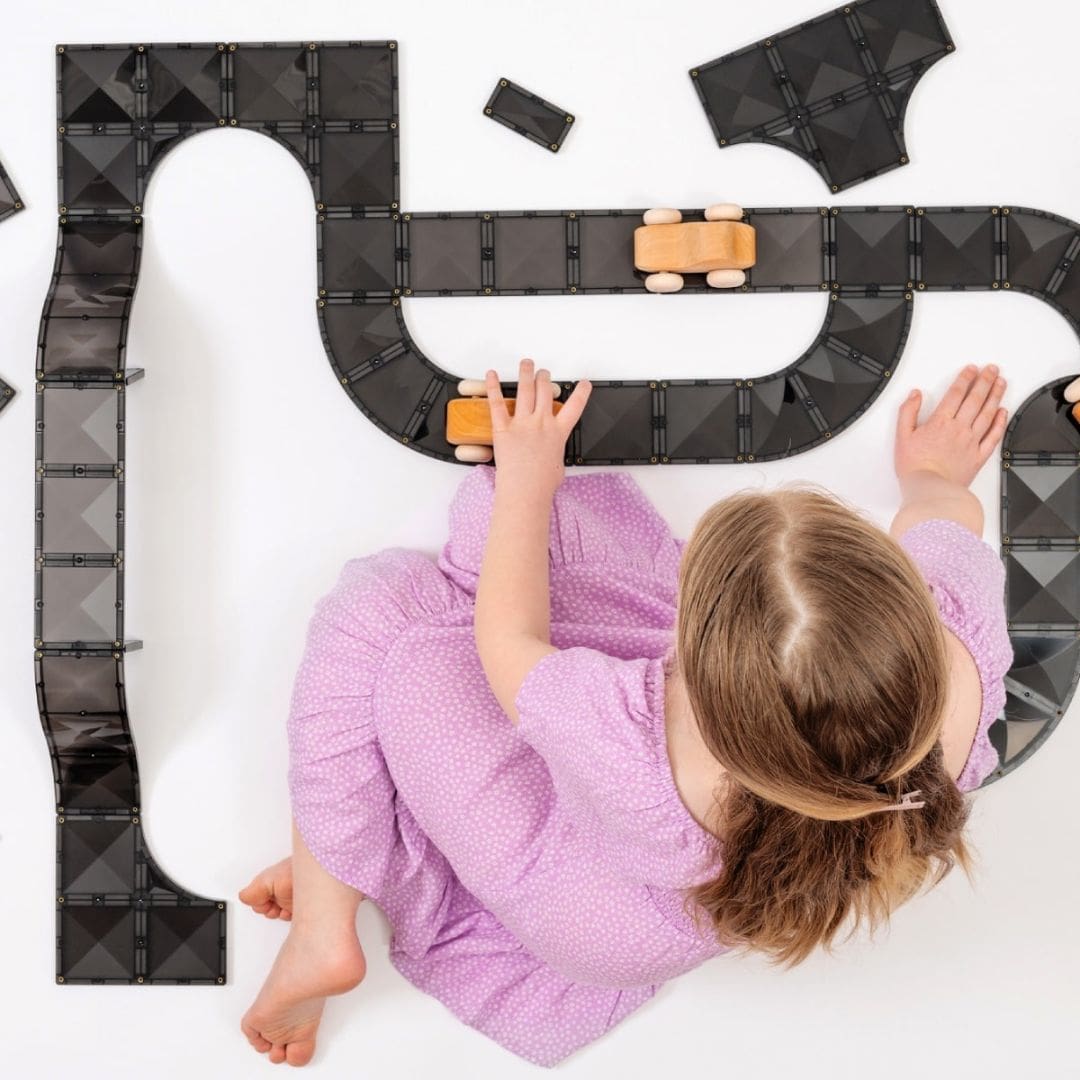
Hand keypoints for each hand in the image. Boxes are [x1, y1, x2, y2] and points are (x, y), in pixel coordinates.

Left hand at [485, 359, 591, 497]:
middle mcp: (541, 423)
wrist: (526, 491)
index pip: (575, 406)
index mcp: (558, 432)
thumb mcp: (558, 467)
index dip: (581, 392)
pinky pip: (496, 403)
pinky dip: (493, 387)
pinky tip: (491, 374)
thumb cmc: (542, 485)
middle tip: (543, 373)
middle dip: (545, 378)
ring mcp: (522, 423)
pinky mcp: (503, 429)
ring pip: (525, 390)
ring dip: (526, 374)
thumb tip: (550, 455)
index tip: (584, 383)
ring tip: (526, 364)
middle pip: (545, 391)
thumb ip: (555, 453)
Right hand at [895, 363, 1007, 487]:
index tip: (971, 369)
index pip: (956, 394)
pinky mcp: (979, 456)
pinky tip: (1003, 412)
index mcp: (941, 422)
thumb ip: (907, 412)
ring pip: (988, 413)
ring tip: (1001, 383)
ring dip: (996, 396)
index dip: (965, 379)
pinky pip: (993, 436)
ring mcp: (972, 442)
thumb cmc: (915, 467)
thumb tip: (914, 395)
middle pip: (976, 399)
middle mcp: (960, 429)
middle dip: (985, 381)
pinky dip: (1000, 422)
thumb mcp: (902, 437)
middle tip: (992, 369)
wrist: (930, 489)